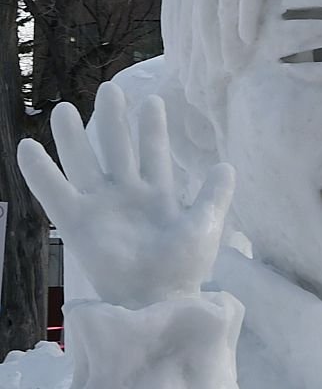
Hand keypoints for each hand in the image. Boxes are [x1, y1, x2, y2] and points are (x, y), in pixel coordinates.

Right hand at [17, 82, 233, 308]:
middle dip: (115, 120)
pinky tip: (27, 146)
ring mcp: (101, 207)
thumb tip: (227, 165)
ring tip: (65, 109)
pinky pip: (54, 192)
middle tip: (111, 89)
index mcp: (159, 195)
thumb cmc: (184, 267)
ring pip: (84, 163)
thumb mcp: (204, 226)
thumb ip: (213, 195)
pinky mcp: (77, 224)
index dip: (152, 128)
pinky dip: (40, 171)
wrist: (157, 299)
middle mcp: (127, 195)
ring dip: (74, 138)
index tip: (153, 100)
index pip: (154, 152)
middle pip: (117, 149)